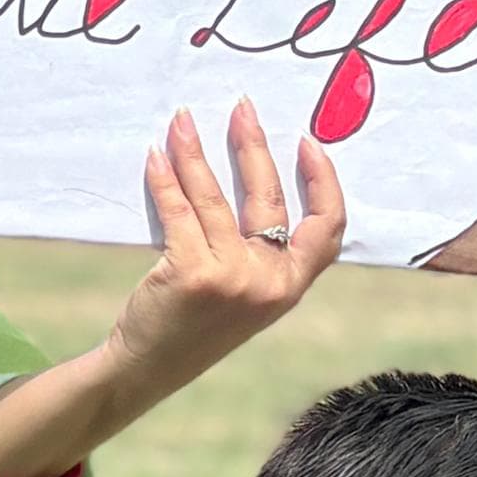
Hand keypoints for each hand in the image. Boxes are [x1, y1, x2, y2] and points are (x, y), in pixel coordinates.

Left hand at [110, 103, 345, 402]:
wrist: (148, 368)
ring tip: (181, 121)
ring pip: (214, 197)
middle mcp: (269, 282)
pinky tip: (156, 157)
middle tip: (240, 107)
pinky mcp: (190, 272)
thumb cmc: (196, 327)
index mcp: (291, 286)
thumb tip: (261, 183)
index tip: (306, 141)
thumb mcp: (248, 297)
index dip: (322, 181)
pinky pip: (178, 210)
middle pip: (267, 196)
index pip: (327, 227)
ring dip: (196, 151)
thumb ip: (264, 256)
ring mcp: (231, 277)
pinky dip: (164, 179)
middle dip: (252, 144)